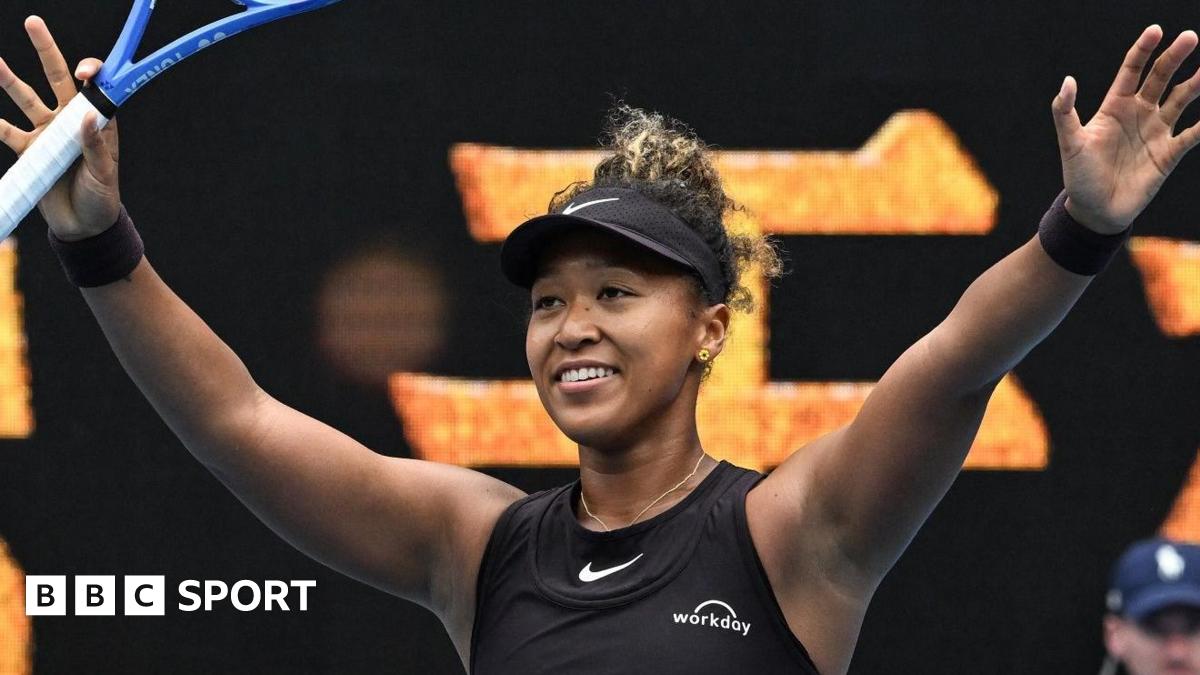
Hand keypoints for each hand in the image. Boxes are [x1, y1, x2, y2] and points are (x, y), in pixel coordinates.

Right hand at [0, 16, 118, 241]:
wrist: (82, 227)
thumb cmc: (102, 199)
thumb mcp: (104, 174)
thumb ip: (95, 147)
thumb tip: (87, 119)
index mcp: (97, 122)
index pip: (94, 88)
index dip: (90, 73)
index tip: (83, 74)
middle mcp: (70, 121)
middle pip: (57, 78)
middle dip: (46, 50)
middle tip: (33, 22)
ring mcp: (47, 133)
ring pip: (25, 98)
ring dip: (8, 79)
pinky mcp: (28, 150)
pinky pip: (6, 131)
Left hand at [1052, 25, 1199, 232]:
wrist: (1095, 210)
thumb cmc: (1079, 176)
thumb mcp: (1070, 143)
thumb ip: (1066, 113)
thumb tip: (1067, 81)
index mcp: (1115, 107)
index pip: (1132, 71)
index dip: (1143, 50)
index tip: (1156, 30)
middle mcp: (1139, 114)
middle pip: (1161, 78)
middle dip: (1175, 58)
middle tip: (1191, 37)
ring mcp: (1156, 132)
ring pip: (1182, 99)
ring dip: (1197, 84)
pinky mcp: (1169, 153)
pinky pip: (1193, 135)